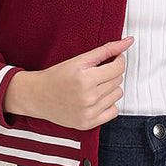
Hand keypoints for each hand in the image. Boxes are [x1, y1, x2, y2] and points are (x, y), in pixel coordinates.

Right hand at [4, 38, 130, 127]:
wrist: (37, 96)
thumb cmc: (57, 76)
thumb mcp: (80, 60)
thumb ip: (106, 50)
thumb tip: (128, 41)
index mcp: (85, 78)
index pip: (118, 68)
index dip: (119, 60)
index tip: (114, 59)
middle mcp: (88, 97)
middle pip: (118, 80)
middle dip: (111, 73)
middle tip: (97, 73)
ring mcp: (88, 112)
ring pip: (117, 95)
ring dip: (110, 88)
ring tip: (94, 86)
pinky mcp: (88, 123)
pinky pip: (113, 111)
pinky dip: (108, 104)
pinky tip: (96, 99)